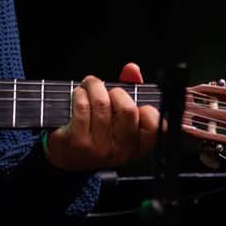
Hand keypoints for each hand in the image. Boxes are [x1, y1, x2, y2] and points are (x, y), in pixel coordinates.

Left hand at [44, 62, 158, 171]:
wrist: (69, 157)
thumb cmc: (97, 132)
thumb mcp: (119, 118)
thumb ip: (130, 91)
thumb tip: (132, 69)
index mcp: (137, 145)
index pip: (156, 127)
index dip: (149, 111)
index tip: (137, 105)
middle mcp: (122, 150)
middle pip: (127, 109)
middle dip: (117, 92)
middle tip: (108, 91)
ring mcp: (100, 148)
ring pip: (102, 103)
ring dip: (94, 86)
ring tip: (90, 86)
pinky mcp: (79, 142)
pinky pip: (83, 106)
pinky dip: (80, 93)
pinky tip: (79, 95)